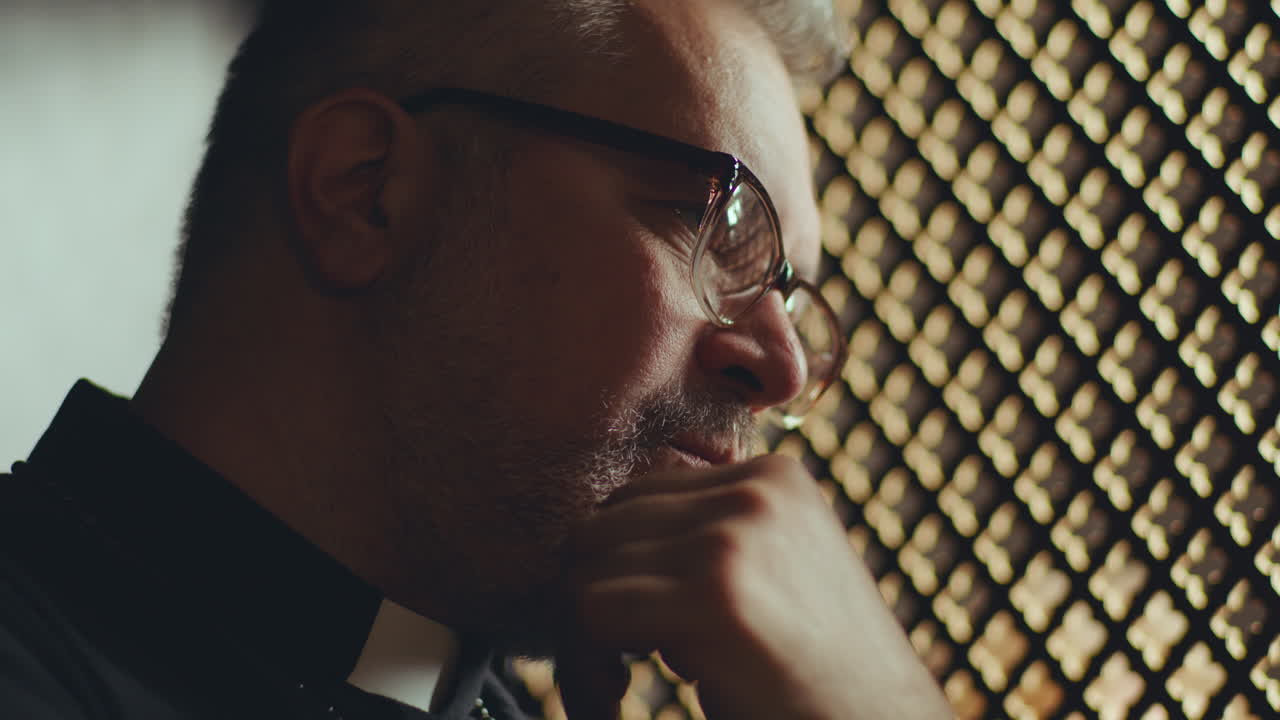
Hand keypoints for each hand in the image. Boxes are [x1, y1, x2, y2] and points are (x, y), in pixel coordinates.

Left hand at [555, 454, 951, 718]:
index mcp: (773, 477)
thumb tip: (592, 547)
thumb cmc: (820, 676)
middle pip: (604, 524)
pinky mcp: (712, 593)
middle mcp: (754, 489)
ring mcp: (733, 536)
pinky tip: (615, 701)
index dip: (618, 569)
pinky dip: (584, 668)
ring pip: (587, 567)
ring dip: (582, 637)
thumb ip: (708, 540)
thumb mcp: (776, 576)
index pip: (640, 498)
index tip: (629, 638)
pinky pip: (592, 611)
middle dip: (592, 597)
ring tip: (614, 687)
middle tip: (613, 668)